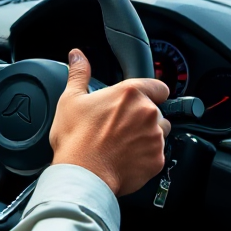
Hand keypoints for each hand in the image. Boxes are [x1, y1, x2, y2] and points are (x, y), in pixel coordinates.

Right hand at [50, 48, 169, 196]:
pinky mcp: (157, 160)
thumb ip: (79, 73)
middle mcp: (148, 113)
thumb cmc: (76, 138)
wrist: (83, 175)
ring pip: (159, 133)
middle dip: (142, 117)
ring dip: (146, 136)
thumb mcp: (71, 99)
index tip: (139, 101)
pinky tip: (125, 158)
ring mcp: (155, 137)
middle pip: (156, 111)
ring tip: (121, 144)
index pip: (159, 86)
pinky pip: (157, 154)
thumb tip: (77, 55)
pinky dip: (145, 156)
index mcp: (130, 93)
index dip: (151, 93)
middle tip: (119, 127)